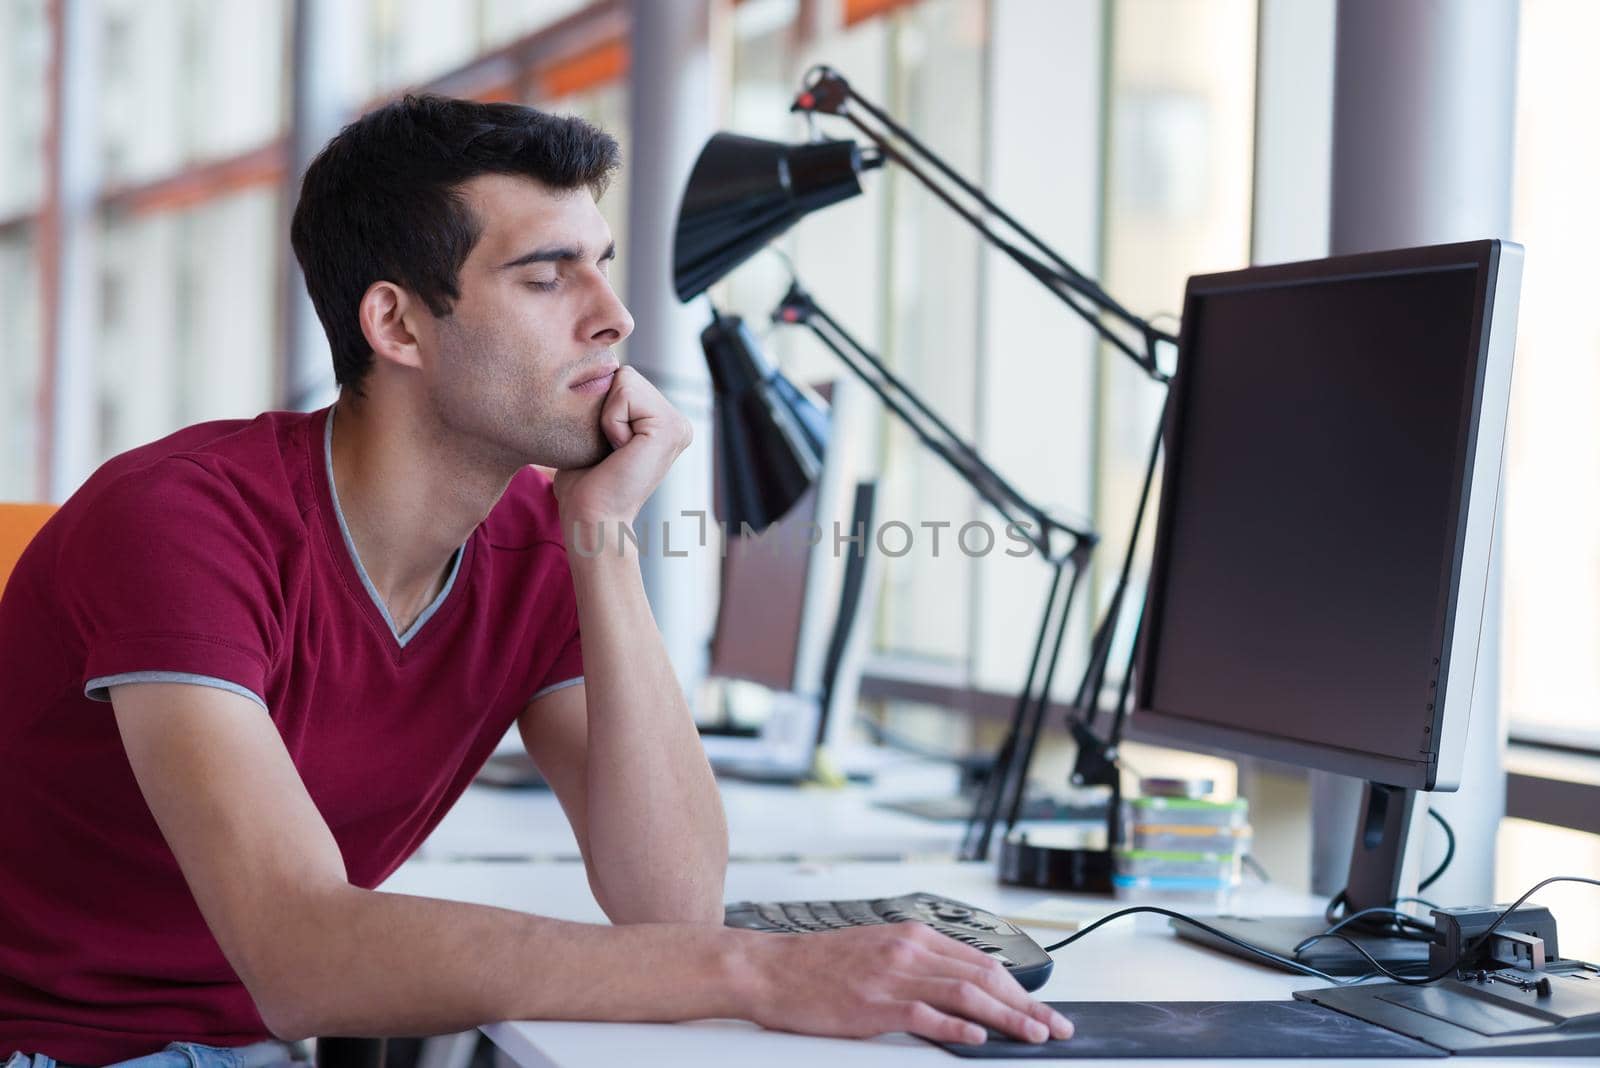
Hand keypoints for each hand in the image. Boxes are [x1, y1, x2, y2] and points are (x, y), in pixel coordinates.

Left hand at [552, 366, 692, 527]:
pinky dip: (611, 421)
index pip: (622, 378)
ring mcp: (678, 424)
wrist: (593, 518)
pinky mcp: (671, 427)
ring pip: (626, 379)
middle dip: (605, 408)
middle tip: (610, 450)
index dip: (601, 406)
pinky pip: (625, 393)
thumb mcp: (595, 434)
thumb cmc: (584, 484)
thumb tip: (591, 376)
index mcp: (663, 423)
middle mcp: (677, 422)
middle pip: (625, 374)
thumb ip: (602, 405)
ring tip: (615, 451)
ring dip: (607, 416)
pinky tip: (621, 451)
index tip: (606, 446)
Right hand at [738, 922, 1072, 1045]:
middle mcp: (908, 950)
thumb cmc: (818, 966)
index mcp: (912, 936)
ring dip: (1008, 1017)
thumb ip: (918, 965)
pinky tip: (979, 1038)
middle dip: (1027, 1004)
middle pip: (983, 976)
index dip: (1019, 987)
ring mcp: (892, 976)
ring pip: (965, 995)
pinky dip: (956, 1027)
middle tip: (1056, 1026)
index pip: (981, 961)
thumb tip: (959, 990)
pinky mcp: (874, 1004)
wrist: (769, 969)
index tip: (1042, 1007)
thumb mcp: (877, 951)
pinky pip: (925, 1015)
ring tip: (1034, 1035)